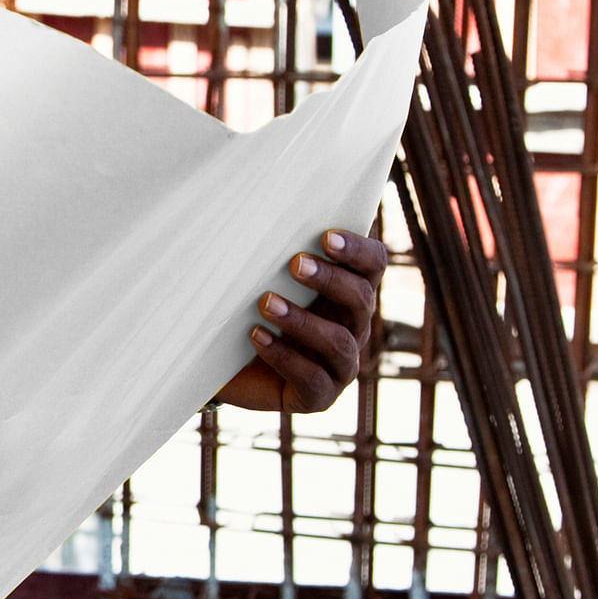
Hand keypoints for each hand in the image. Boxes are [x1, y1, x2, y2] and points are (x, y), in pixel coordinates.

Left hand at [215, 227, 389, 414]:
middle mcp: (353, 327)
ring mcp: (340, 366)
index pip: (373, 264)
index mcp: (348, 291)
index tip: (326, 236)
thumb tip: (262, 202)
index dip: (358, 250)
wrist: (224, 365)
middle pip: (362, 299)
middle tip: (295, 264)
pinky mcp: (319, 396)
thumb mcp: (262, 275)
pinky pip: (312, 379)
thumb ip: (275, 247)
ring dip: (303, 321)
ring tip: (265, 303)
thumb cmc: (247, 309)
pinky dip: (284, 357)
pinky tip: (256, 336)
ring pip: (340, 343)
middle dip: (331, 280)